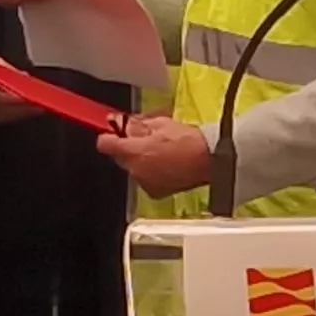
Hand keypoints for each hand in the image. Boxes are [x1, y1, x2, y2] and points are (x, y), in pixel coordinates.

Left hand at [96, 113, 213, 195]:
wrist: (210, 160)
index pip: (105, 144)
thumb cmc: (188, 140)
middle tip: (145, 140)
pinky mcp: (155, 193)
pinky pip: (144, 179)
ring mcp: (145, 183)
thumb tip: (121, 123)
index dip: (109, 136)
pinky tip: (164, 165)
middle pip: (119, 157)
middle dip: (127, 149)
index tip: (115, 132)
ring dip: (139, 161)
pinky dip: (149, 173)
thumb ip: (136, 125)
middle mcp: (136, 171)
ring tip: (158, 152)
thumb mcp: (160, 123)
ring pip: (132, 169)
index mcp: (134, 152)